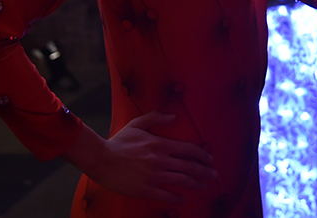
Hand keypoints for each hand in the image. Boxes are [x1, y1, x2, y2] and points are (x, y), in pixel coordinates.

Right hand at [63, 112, 216, 203]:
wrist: (101, 160)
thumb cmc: (118, 142)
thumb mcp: (136, 124)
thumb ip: (156, 118)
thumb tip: (174, 116)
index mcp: (159, 144)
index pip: (188, 149)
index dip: (202, 154)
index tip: (210, 159)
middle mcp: (160, 160)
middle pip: (189, 166)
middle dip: (205, 171)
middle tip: (215, 175)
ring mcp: (153, 175)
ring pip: (181, 181)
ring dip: (195, 183)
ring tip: (204, 186)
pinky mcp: (145, 189)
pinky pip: (166, 195)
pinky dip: (178, 198)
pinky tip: (184, 199)